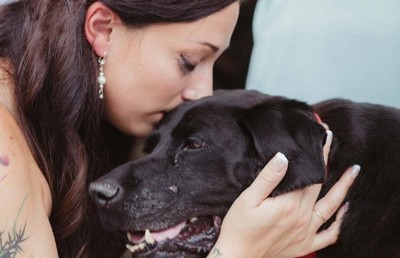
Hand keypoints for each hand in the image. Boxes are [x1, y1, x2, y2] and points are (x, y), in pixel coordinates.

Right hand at [209, 130, 358, 257]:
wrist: (237, 255)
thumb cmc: (239, 226)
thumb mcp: (248, 198)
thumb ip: (268, 178)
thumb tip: (283, 157)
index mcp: (289, 204)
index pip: (310, 174)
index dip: (318, 154)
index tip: (324, 137)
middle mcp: (302, 217)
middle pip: (320, 185)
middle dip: (328, 162)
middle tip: (333, 143)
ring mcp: (306, 232)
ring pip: (331, 207)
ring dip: (344, 189)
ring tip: (353, 172)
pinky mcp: (304, 245)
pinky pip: (329, 236)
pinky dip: (340, 224)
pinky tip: (345, 211)